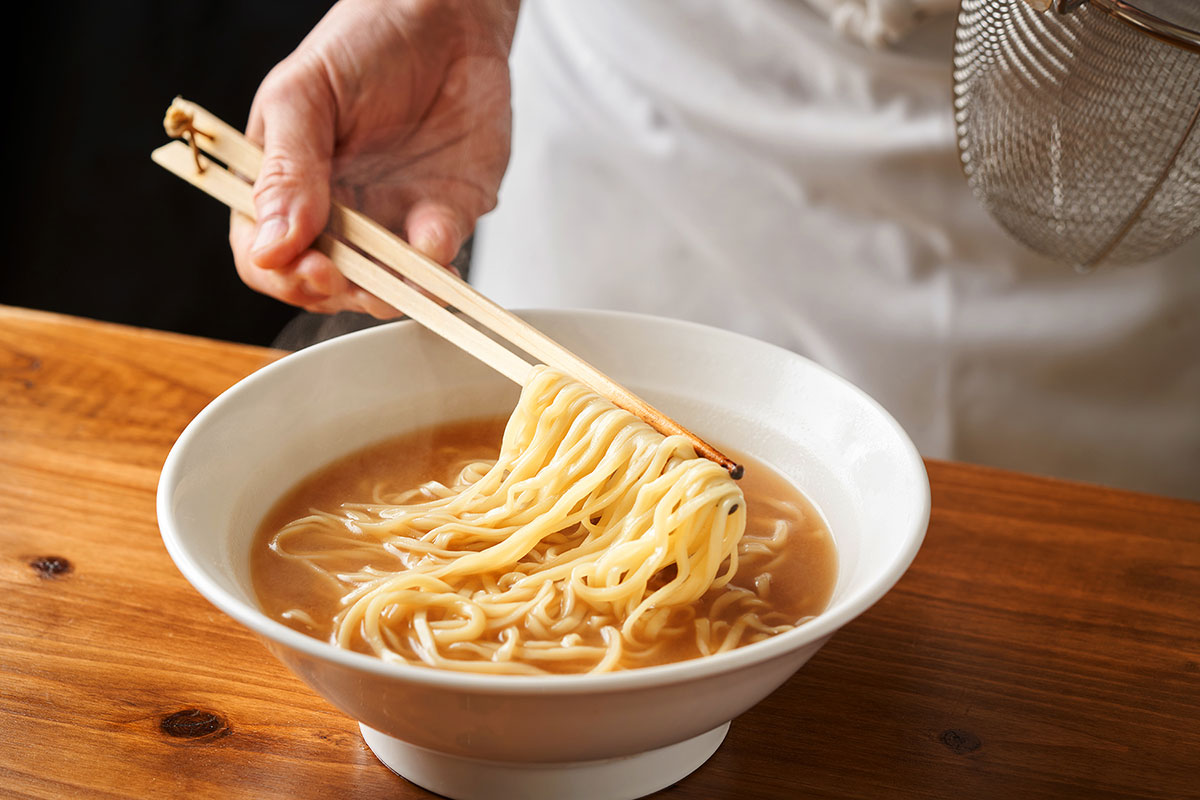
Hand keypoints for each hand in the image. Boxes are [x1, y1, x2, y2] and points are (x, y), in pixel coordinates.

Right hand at [229, 0, 517, 316]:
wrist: (445, 20)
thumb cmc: (361, 45)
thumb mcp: (303, 95)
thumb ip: (285, 169)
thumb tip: (272, 248)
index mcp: (283, 189)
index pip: (264, 258)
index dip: (282, 275)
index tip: (309, 265)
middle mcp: (334, 216)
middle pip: (323, 285)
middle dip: (338, 290)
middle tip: (349, 273)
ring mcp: (390, 222)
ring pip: (384, 287)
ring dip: (391, 292)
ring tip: (401, 278)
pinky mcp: (444, 218)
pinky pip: (438, 260)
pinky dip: (437, 265)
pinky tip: (434, 243)